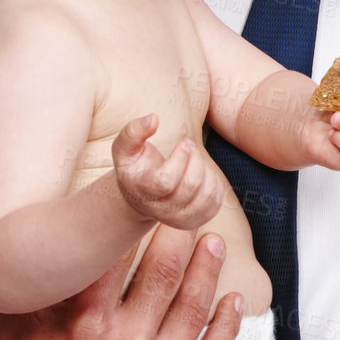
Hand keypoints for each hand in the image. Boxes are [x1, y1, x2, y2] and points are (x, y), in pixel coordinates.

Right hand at [0, 226, 243, 339]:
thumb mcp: (17, 328)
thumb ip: (26, 280)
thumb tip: (19, 229)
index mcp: (82, 323)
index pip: (117, 256)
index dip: (135, 221)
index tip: (149, 195)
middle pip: (163, 275)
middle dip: (180, 235)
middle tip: (190, 208)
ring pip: (192, 310)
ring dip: (208, 270)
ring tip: (213, 241)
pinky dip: (227, 325)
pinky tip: (234, 299)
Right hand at [112, 114, 223, 228]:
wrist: (142, 195)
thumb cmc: (135, 166)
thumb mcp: (125, 148)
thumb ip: (133, 131)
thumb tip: (153, 119)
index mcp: (141, 191)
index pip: (165, 181)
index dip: (180, 159)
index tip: (184, 143)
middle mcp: (160, 211)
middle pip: (189, 186)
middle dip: (195, 159)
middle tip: (190, 146)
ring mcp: (179, 219)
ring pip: (205, 195)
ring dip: (205, 169)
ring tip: (195, 158)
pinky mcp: (197, 220)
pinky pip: (215, 200)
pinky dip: (213, 181)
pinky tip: (201, 171)